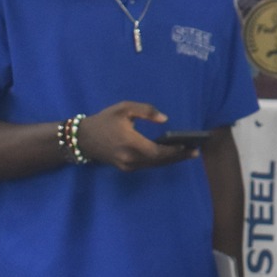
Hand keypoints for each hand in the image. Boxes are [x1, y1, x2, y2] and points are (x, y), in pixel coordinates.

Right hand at [76, 101, 197, 171]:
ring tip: (187, 153)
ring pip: (153, 165)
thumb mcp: (124, 109)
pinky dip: (159, 161)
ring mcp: (127, 165)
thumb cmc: (104, 120)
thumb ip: (146, 111)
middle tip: (194, 152)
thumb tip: (164, 119)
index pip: (157, 152)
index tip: (188, 147)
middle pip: (158, 161)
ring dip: (170, 160)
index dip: (174, 152)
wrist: (82, 138)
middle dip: (177, 157)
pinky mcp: (125, 168)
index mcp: (130, 143)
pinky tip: (170, 155)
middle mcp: (129, 158)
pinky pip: (146, 165)